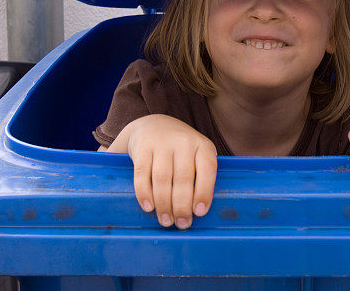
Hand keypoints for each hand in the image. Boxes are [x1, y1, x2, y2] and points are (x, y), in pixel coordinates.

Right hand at [105, 114, 217, 228]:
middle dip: (182, 206)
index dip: (204, 192)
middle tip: (181, 224)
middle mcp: (184, 142)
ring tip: (166, 221)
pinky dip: (144, 193)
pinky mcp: (142, 148)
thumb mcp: (196, 155)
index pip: (207, 169)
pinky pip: (142, 174)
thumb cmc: (181, 150)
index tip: (199, 212)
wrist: (153, 125)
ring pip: (163, 178)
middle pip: (183, 178)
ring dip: (164, 204)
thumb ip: (200, 176)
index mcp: (202, 146)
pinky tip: (149, 207)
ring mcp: (162, 143)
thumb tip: (198, 212)